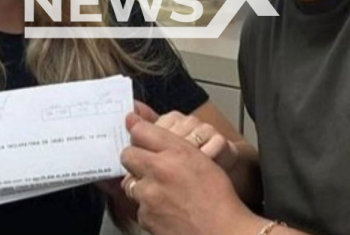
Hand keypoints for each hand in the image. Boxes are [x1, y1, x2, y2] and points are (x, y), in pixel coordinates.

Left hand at [120, 113, 261, 234]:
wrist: (222, 232)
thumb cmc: (217, 197)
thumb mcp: (200, 158)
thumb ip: (173, 141)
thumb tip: (144, 124)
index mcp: (176, 151)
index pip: (140, 131)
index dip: (139, 134)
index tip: (140, 138)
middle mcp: (159, 169)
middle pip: (128, 154)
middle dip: (134, 158)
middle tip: (148, 166)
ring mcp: (149, 195)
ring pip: (130, 182)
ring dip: (141, 184)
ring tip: (162, 191)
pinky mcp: (145, 216)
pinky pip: (138, 206)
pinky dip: (148, 207)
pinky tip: (166, 208)